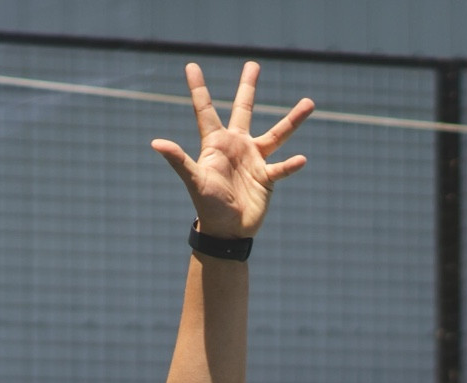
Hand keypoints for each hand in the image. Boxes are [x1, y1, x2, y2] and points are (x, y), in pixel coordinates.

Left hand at [151, 61, 312, 240]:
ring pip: (276, 134)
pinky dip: (291, 165)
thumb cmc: (207, 206)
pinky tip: (301, 159)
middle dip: (247, 88)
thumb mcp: (195, 180)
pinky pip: (282, 168)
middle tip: (252, 64)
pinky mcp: (266, 178)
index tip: (190, 66)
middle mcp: (236, 147)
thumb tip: (156, 143)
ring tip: (309, 102)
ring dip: (292, 120)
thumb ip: (179, 160)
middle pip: (243, 110)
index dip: (198, 88)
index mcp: (216, 144)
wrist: (226, 233)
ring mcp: (253, 161)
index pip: (205, 110)